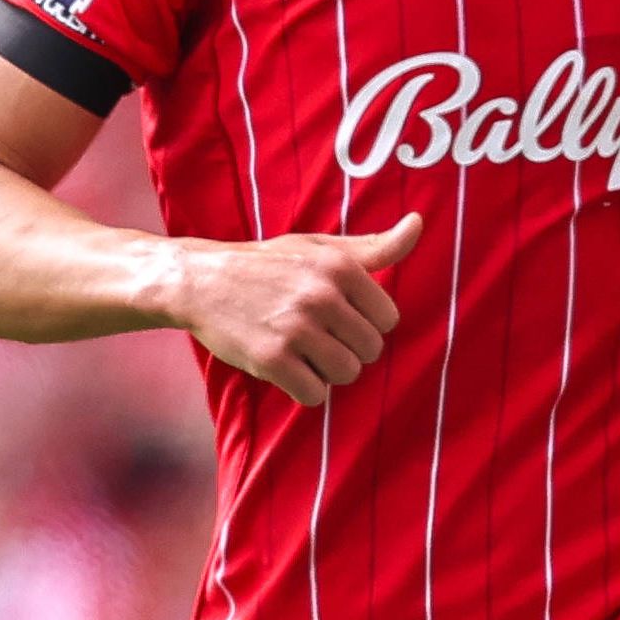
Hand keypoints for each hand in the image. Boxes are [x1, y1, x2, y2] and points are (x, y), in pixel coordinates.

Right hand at [175, 214, 424, 406]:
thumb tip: (418, 224)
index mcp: (339, 267)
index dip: (364, 323)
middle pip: (370, 351)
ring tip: (301, 351)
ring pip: (346, 374)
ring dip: (326, 371)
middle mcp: (321, 295)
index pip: (388, 319)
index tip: (338, 316)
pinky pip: (314, 395)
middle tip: (315, 336)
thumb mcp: (320, 248)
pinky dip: (303, 389)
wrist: (202, 281)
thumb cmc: (268, 265)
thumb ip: (374, 248)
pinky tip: (286, 368)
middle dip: (347, 349)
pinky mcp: (271, 359)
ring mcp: (296, 328)